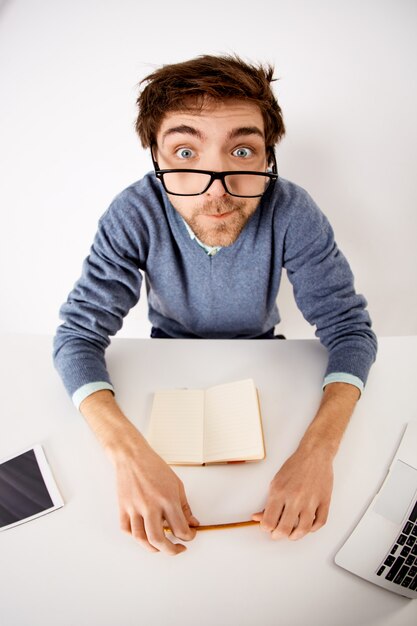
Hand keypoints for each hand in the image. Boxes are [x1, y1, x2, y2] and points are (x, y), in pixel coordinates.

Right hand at [111, 435, 199, 555]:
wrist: (132, 456)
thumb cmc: (154, 467)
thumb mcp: (177, 484)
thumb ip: (185, 507)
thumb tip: (192, 523)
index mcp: (167, 499)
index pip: (180, 529)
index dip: (188, 537)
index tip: (190, 536)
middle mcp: (150, 506)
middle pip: (159, 540)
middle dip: (171, 550)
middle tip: (178, 549)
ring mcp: (135, 508)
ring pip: (141, 539)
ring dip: (153, 548)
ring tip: (161, 547)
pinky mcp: (123, 508)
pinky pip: (127, 530)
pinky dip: (136, 537)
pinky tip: (144, 535)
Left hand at [252, 446, 332, 539]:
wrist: (314, 454)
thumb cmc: (295, 466)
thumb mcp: (276, 482)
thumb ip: (268, 501)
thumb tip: (258, 516)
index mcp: (279, 492)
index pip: (269, 521)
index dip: (266, 528)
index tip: (267, 528)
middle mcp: (295, 497)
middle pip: (285, 529)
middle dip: (278, 535)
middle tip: (277, 534)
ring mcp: (311, 500)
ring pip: (303, 529)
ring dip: (295, 536)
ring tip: (291, 534)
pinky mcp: (324, 501)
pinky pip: (319, 522)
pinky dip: (313, 529)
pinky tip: (307, 526)